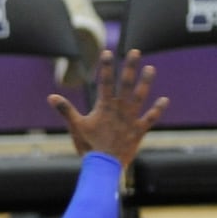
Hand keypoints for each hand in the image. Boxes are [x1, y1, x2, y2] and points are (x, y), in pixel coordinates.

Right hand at [49, 49, 165, 167]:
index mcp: (104, 107)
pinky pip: (150, 118)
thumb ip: (65, 110)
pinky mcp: (138, 130)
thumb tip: (51, 96)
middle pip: (125, 84)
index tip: (108, 52)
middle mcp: (119, 109)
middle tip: (135, 52)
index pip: (104, 82)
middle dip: (130, 67)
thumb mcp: (75, 127)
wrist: (103, 165)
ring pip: (140, 97)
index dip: (106, 67)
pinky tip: (165, 100)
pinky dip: (157, 110)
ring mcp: (130, 119)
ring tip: (151, 68)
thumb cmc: (88, 146)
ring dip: (145, 82)